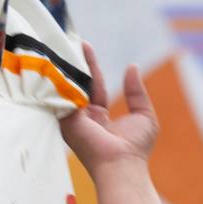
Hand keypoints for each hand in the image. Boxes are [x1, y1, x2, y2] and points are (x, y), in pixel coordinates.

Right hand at [59, 42, 157, 175]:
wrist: (122, 163)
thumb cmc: (135, 146)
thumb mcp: (144, 115)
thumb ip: (137, 92)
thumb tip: (132, 67)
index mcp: (99, 116)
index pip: (94, 86)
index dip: (91, 66)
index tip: (86, 46)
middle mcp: (83, 116)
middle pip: (77, 83)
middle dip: (75, 62)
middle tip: (72, 40)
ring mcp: (71, 118)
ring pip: (66, 86)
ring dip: (65, 66)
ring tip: (64, 43)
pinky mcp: (64, 118)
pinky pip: (60, 92)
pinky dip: (60, 77)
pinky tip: (58, 59)